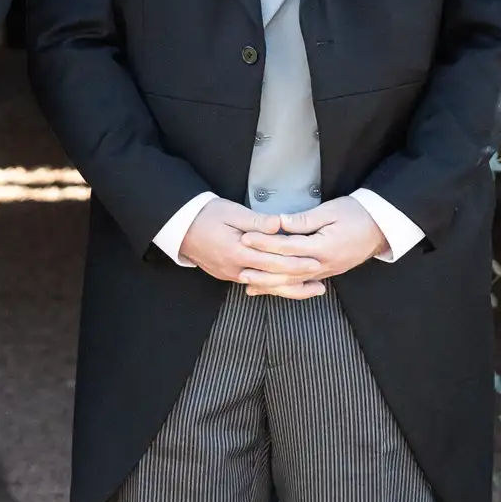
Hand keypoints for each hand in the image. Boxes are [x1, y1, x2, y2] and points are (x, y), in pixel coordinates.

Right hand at [176, 198, 321, 293]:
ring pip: (265, 287)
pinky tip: (285, 287)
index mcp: (237, 252)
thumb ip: (257, 221)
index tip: (315, 262)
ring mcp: (230, 275)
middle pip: (272, 279)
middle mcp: (235, 269)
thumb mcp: (231, 211)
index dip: (296, 263)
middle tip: (321, 282)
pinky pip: (254, 284)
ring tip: (310, 290)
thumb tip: (280, 225)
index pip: (273, 261)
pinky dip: (272, 287)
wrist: (179, 226)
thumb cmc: (206, 215)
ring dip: (288, 289)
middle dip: (298, 281)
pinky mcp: (227, 275)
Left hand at [237, 198, 389, 296]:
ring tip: (249, 285)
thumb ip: (304, 220)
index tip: (246, 238)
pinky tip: (272, 288)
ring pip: (294, 282)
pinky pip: (303, 283)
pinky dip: (286, 287)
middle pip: (288, 271)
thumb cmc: (356, 214)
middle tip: (240, 270)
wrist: (381, 227)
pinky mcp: (327, 272)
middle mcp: (324, 264)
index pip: (287, 247)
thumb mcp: (330, 211)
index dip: (265, 243)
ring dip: (271, 285)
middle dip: (262, 271)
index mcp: (323, 247)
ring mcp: (326, 271)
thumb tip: (280, 222)